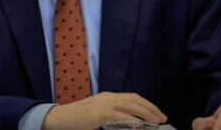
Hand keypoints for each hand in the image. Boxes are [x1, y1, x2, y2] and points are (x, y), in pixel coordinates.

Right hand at [41, 92, 166, 129]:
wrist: (58, 118)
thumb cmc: (76, 119)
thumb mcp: (97, 115)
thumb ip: (112, 116)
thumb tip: (131, 122)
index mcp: (107, 97)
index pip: (132, 97)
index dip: (146, 104)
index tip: (156, 113)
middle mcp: (107, 97)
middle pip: (134, 99)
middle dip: (151, 108)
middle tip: (162, 117)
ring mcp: (103, 104)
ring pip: (130, 105)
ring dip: (146, 113)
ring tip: (156, 120)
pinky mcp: (99, 113)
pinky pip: (119, 115)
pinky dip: (132, 119)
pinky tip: (140, 124)